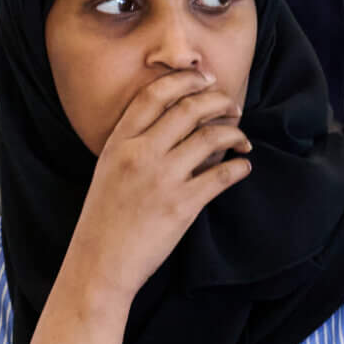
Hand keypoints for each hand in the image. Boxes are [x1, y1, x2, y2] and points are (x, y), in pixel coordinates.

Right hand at [59, 69, 252, 310]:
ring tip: (241, 138)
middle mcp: (140, 154)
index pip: (155, 95)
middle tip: (232, 105)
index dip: (185, 80)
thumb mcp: (108, 170)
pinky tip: (243, 166)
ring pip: (210, 138)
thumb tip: (175, 124)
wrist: (100, 264)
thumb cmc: (103, 220)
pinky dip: (238, 166)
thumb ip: (134, 144)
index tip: (205, 79)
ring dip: (233, 132)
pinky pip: (221, 176)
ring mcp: (162, 179)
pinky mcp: (181, 206)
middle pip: (189, 109)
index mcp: (119, 142)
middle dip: (218, 101)